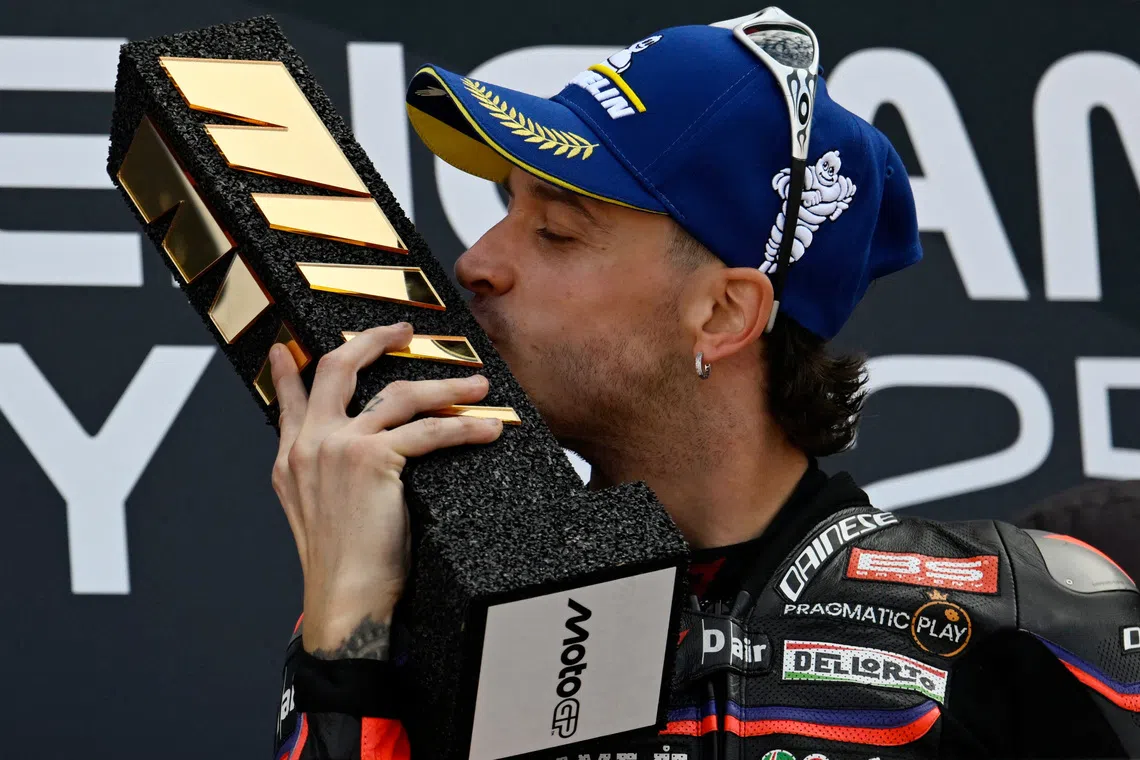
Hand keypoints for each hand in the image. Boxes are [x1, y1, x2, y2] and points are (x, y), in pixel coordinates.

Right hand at [269, 322, 503, 657]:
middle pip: (337, 368)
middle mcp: (309, 444)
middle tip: (401, 329)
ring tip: (475, 385)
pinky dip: (463, 427)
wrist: (344, 601)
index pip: (287, 399)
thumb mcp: (315, 513)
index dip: (285, 371)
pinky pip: (429, 431)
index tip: (283, 350)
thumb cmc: (343, 566)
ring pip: (398, 394)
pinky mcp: (372, 459)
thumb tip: (355, 458)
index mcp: (291, 457)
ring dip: (444, 386)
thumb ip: (324, 476)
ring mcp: (338, 447)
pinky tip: (486, 429)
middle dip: (372, 339)